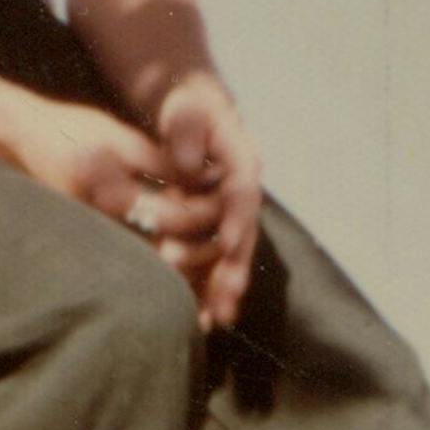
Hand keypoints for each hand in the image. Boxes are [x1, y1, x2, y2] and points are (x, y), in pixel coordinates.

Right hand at [0, 90, 217, 247]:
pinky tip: (177, 257)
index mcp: (107, 190)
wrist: (18, 140)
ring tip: (210, 254)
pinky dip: (156, 263)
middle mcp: (96, 220)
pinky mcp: (84, 243)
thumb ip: (163, 161)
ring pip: (146, 263)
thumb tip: (210, 180)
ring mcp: (87, 236)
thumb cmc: (70, 130)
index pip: (172, 215)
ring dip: (181, 263)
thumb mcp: (120, 136)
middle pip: (162, 250)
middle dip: (200, 249)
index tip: (229, 203)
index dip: (206, 212)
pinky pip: (129, 260)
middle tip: (229, 240)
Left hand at [152, 74, 260, 329]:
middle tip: (224, 303)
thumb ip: (187, 129)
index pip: (243, 194)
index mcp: (242, 162)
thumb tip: (186, 166)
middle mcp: (242, 192)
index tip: (229, 245)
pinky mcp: (217, 226)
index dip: (237, 219)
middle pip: (242, 235)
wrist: (195, 113)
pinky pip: (216, 260)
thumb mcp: (187, 109)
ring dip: (221, 288)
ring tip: (212, 320)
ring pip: (231, 255)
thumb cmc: (187, 109)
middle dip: (233, 270)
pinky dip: (208, 287)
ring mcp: (232, 212)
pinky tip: (202, 318)